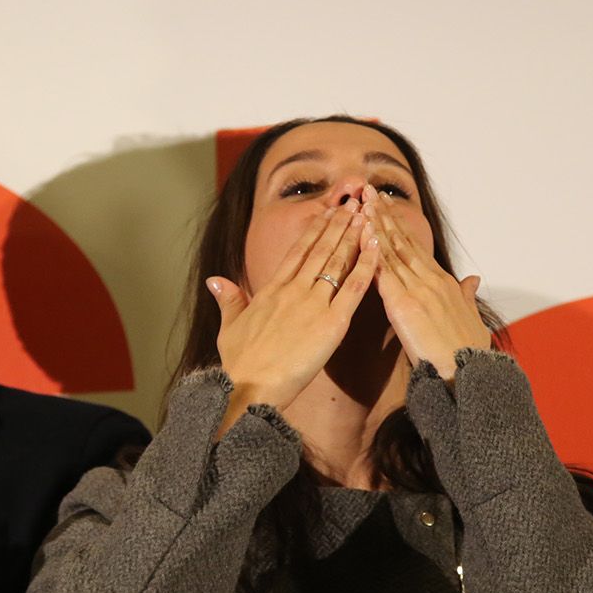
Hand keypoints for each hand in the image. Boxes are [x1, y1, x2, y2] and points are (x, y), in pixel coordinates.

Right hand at [208, 202, 377, 431]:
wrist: (249, 387)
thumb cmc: (239, 364)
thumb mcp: (229, 327)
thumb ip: (229, 300)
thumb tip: (215, 281)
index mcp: (271, 290)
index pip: (297, 253)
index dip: (314, 231)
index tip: (326, 213)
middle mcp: (293, 290)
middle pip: (320, 250)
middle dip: (338, 225)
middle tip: (353, 205)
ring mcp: (313, 304)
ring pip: (338, 262)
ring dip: (353, 237)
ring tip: (366, 216)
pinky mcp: (332, 323)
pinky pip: (355, 289)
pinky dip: (367, 266)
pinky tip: (376, 248)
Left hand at [365, 189, 490, 376]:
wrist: (469, 372)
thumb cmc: (468, 351)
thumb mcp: (471, 317)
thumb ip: (467, 296)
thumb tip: (473, 279)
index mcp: (442, 283)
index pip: (415, 248)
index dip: (399, 226)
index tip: (385, 206)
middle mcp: (430, 280)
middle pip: (402, 242)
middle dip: (384, 215)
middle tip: (368, 192)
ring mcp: (417, 290)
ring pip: (392, 251)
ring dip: (376, 226)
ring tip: (363, 203)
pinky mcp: (404, 305)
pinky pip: (384, 274)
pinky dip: (373, 253)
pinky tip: (362, 237)